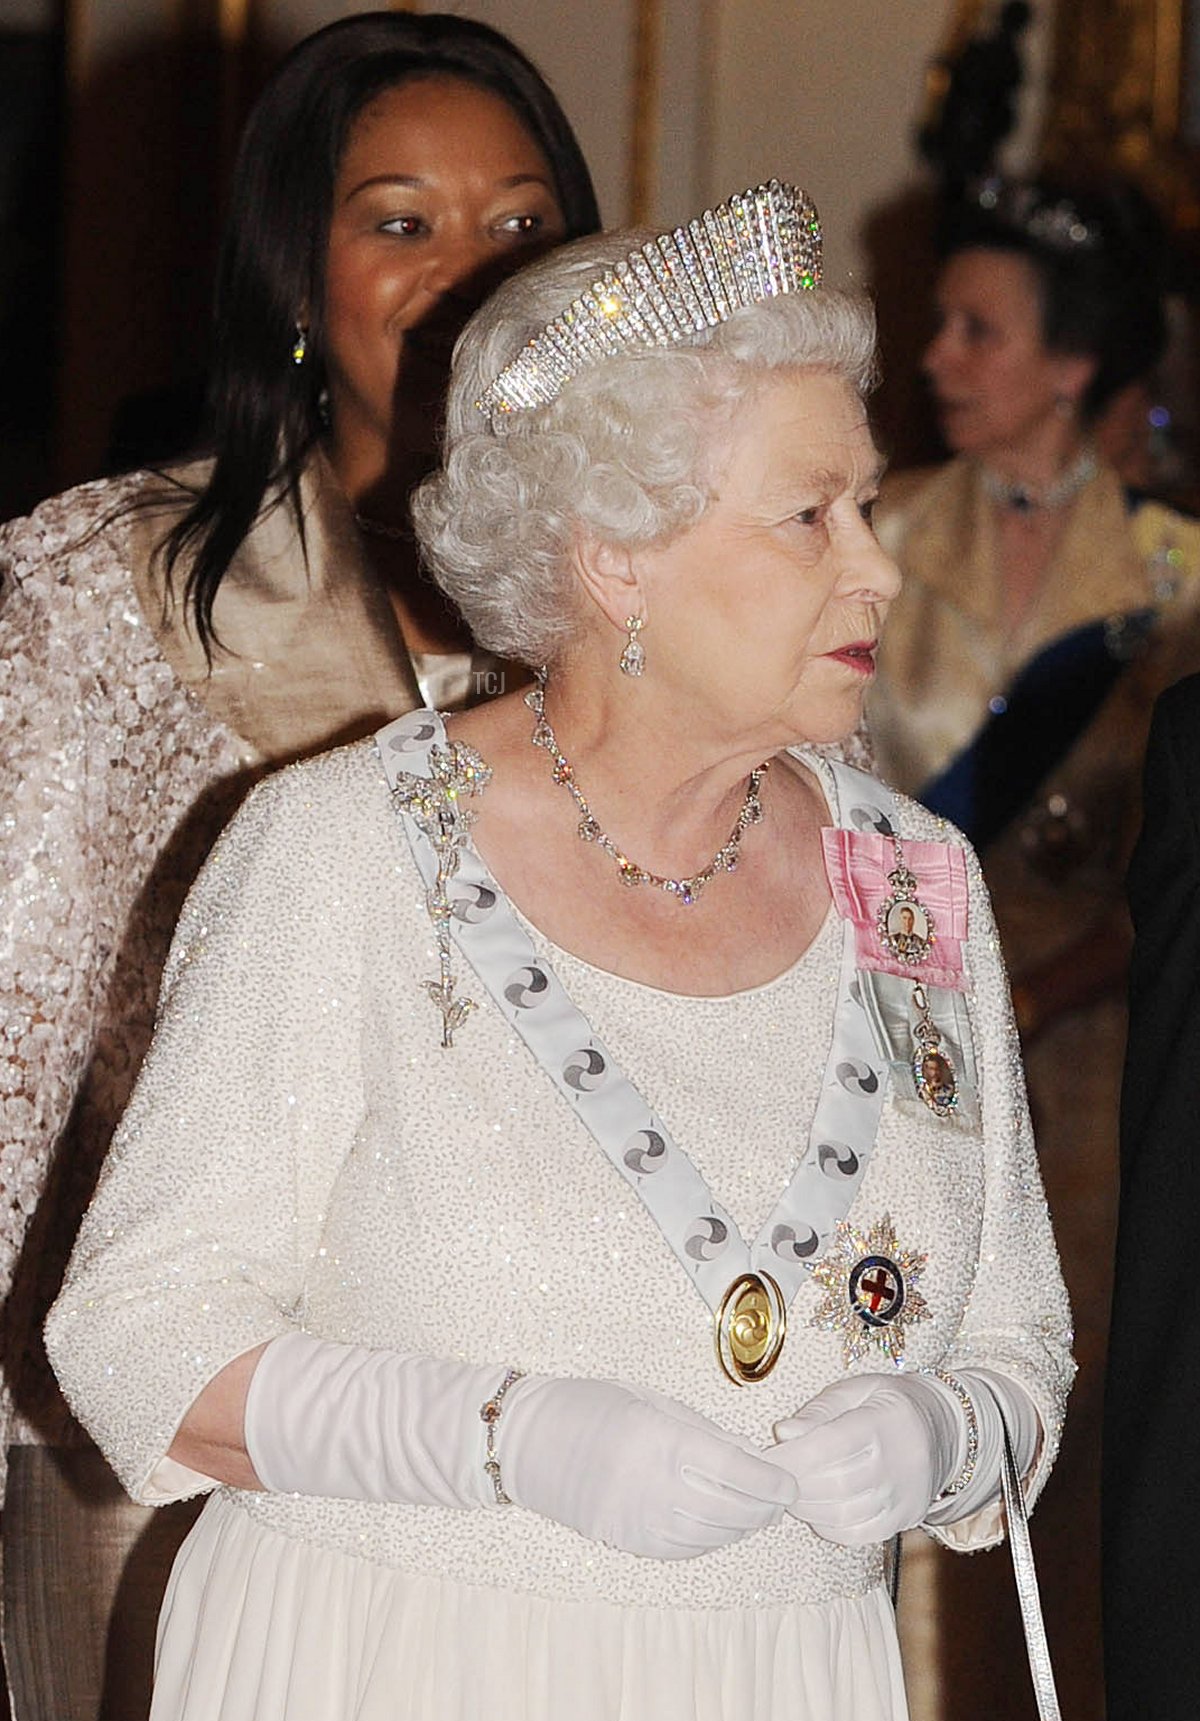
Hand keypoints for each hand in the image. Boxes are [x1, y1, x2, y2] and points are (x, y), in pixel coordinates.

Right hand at [502, 1376, 796, 1559]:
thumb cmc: (592, 1406)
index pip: (737, 1472)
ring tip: (758, 1510)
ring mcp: (640, 1522)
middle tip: (781, 1495)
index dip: (772, 1481)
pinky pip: (687, 1549)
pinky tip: (722, 1523)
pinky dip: (714, 1539)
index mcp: (661, 1442)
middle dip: (766, 1507)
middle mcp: (654, 1488)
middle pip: (732, 1510)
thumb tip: (753, 1458)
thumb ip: (705, 1433)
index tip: (790, 1481)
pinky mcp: (629, 1543)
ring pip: (714, 1535)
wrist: (530, 1441)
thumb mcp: (653, 1402)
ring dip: (744, 1526)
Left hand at [762, 1372, 961, 1544]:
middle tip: (773, 1478)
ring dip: (807, 1508)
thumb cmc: (888, 1403)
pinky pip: (859, 1534)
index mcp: (885, 1422)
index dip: (793, 1455)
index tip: (769, 1457)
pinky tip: (815, 1511)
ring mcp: (904, 1496)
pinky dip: (829, 1527)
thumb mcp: (857, 1390)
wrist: (944, 1430)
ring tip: (790, 1493)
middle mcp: (899, 1463)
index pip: (831, 1445)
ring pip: (845, 1514)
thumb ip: (818, 1411)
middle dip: (795, 1484)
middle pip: (835, 1484)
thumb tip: (783, 1433)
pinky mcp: (904, 1519)